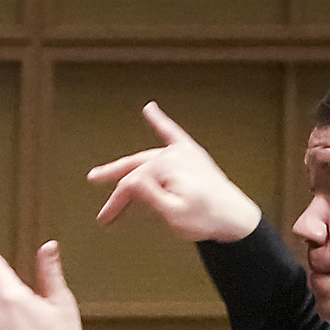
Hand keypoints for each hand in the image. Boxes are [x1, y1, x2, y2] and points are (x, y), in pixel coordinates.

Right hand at [87, 102, 260, 243]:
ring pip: (146, 159)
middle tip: (96, 195)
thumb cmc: (206, 217)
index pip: (130, 184)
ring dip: (126, 167)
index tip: (106, 219)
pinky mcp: (190, 153)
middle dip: (114, 186)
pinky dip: (160, 121)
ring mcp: (181, 152)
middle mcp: (172, 155)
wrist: (233, 215)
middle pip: (134, 170)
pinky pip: (171, 133)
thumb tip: (129, 181)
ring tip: (106, 173)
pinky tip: (150, 110)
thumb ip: (150, 195)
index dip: (115, 203)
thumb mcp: (173, 212)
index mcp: (166, 168)